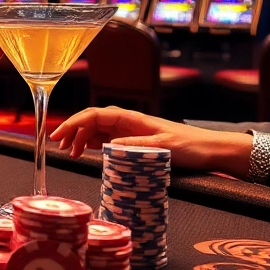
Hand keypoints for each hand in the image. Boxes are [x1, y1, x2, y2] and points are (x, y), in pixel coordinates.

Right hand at [49, 106, 253, 175]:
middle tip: (59, 148)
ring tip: (71, 153)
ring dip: (81, 139)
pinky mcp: (135, 142)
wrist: (211, 150)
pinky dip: (93, 145)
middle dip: (72, 131)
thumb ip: (135, 145)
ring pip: (97, 131)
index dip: (74, 124)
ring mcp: (130, 132)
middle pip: (91, 121)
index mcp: (132, 118)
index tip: (59, 136)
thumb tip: (108, 145)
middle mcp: (128, 122)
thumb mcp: (163, 147)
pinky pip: (107, 140)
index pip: (94, 116)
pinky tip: (87, 153)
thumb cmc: (190, 146)